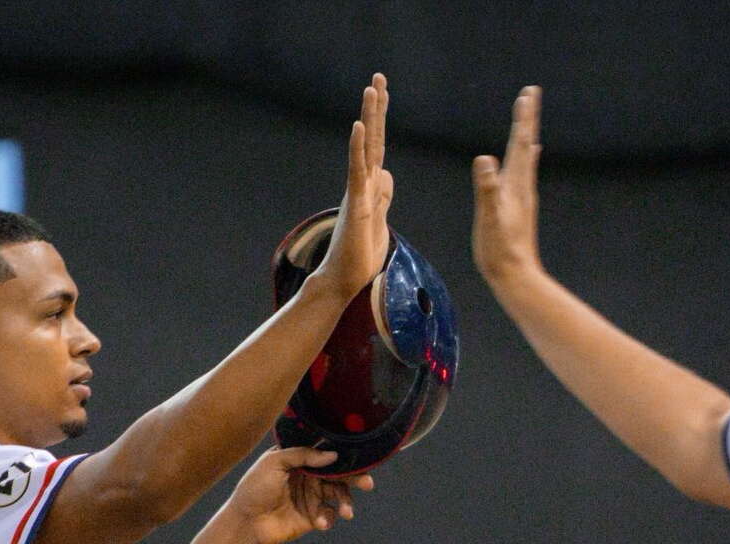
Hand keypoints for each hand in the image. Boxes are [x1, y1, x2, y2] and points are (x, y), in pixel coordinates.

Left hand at [227, 447, 373, 543]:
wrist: (245, 523)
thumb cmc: (254, 488)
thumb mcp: (274, 462)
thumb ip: (302, 455)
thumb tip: (332, 455)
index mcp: (299, 461)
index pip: (327, 455)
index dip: (344, 456)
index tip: (360, 458)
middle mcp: (309, 477)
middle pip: (339, 475)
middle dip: (355, 479)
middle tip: (367, 484)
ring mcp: (312, 497)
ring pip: (338, 496)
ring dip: (345, 503)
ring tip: (346, 512)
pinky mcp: (313, 517)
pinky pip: (330, 515)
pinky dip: (329, 518)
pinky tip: (321, 523)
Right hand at [310, 73, 393, 302]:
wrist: (343, 280)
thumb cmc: (359, 255)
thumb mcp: (379, 220)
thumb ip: (382, 196)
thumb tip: (385, 174)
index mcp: (370, 186)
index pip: (378, 146)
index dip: (381, 120)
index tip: (383, 93)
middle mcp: (361, 182)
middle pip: (371, 138)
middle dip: (376, 108)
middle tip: (378, 77)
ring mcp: (358, 191)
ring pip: (364, 148)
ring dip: (368, 118)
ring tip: (370, 89)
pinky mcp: (356, 204)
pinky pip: (356, 170)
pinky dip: (356, 148)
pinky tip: (358, 126)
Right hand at [472, 85, 543, 286]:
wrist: (515, 277)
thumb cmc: (500, 250)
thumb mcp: (489, 218)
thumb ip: (487, 188)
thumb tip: (485, 159)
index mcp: (516, 185)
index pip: (520, 143)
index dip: (523, 118)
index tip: (528, 93)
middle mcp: (523, 187)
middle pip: (525, 145)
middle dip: (526, 119)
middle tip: (529, 95)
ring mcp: (522, 197)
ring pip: (524, 158)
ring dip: (524, 136)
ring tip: (527, 121)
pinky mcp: (519, 208)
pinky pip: (522, 174)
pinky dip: (524, 159)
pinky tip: (526, 159)